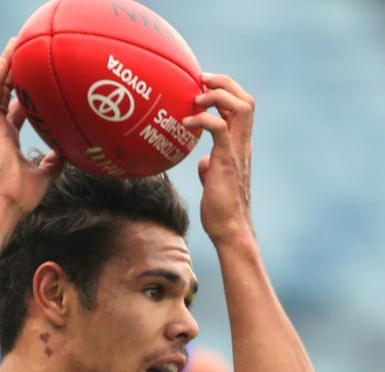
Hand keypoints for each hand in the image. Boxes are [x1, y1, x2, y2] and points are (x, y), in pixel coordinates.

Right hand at [0, 39, 63, 216]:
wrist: (6, 204)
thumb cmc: (22, 195)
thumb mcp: (46, 174)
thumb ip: (55, 160)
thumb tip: (68, 150)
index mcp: (9, 139)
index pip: (17, 110)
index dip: (26, 93)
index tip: (37, 78)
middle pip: (6, 93)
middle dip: (15, 71)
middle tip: (26, 50)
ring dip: (6, 65)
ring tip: (15, 43)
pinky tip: (8, 57)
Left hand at [183, 74, 254, 243]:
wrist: (230, 230)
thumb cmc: (220, 211)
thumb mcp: (213, 183)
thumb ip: (210, 167)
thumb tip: (201, 161)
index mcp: (240, 147)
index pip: (242, 108)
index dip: (226, 91)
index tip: (205, 86)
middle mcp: (242, 144)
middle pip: (246, 99)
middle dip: (224, 83)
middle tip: (201, 80)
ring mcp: (237, 151)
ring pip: (241, 106)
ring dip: (218, 94)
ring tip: (196, 96)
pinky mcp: (227, 161)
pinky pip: (219, 128)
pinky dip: (203, 119)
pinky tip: (186, 123)